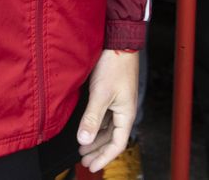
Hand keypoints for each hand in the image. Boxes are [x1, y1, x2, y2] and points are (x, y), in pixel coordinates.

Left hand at [78, 49, 139, 171]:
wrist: (118, 41)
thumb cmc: (114, 65)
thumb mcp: (101, 94)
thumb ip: (92, 119)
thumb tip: (84, 140)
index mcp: (126, 113)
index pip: (117, 144)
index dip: (104, 157)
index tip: (92, 166)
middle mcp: (123, 110)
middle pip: (112, 138)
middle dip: (98, 150)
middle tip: (84, 160)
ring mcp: (118, 102)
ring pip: (107, 127)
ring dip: (95, 138)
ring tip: (82, 146)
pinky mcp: (111, 93)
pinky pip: (104, 116)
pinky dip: (96, 125)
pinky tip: (86, 127)